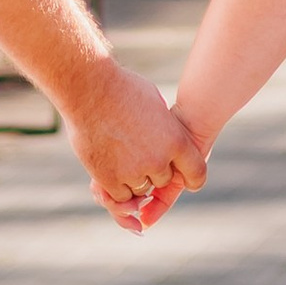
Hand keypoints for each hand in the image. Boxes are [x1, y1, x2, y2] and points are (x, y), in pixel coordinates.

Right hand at [67, 62, 205, 230]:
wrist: (89, 88)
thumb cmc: (122, 88)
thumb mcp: (155, 104)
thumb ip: (165, 128)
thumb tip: (166, 136)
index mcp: (176, 140)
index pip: (196, 172)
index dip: (192, 178)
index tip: (186, 179)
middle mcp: (158, 160)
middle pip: (163, 180)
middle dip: (154, 170)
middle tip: (139, 152)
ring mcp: (133, 171)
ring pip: (141, 189)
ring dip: (134, 178)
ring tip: (122, 154)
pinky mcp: (108, 178)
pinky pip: (120, 196)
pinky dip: (117, 187)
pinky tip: (111, 166)